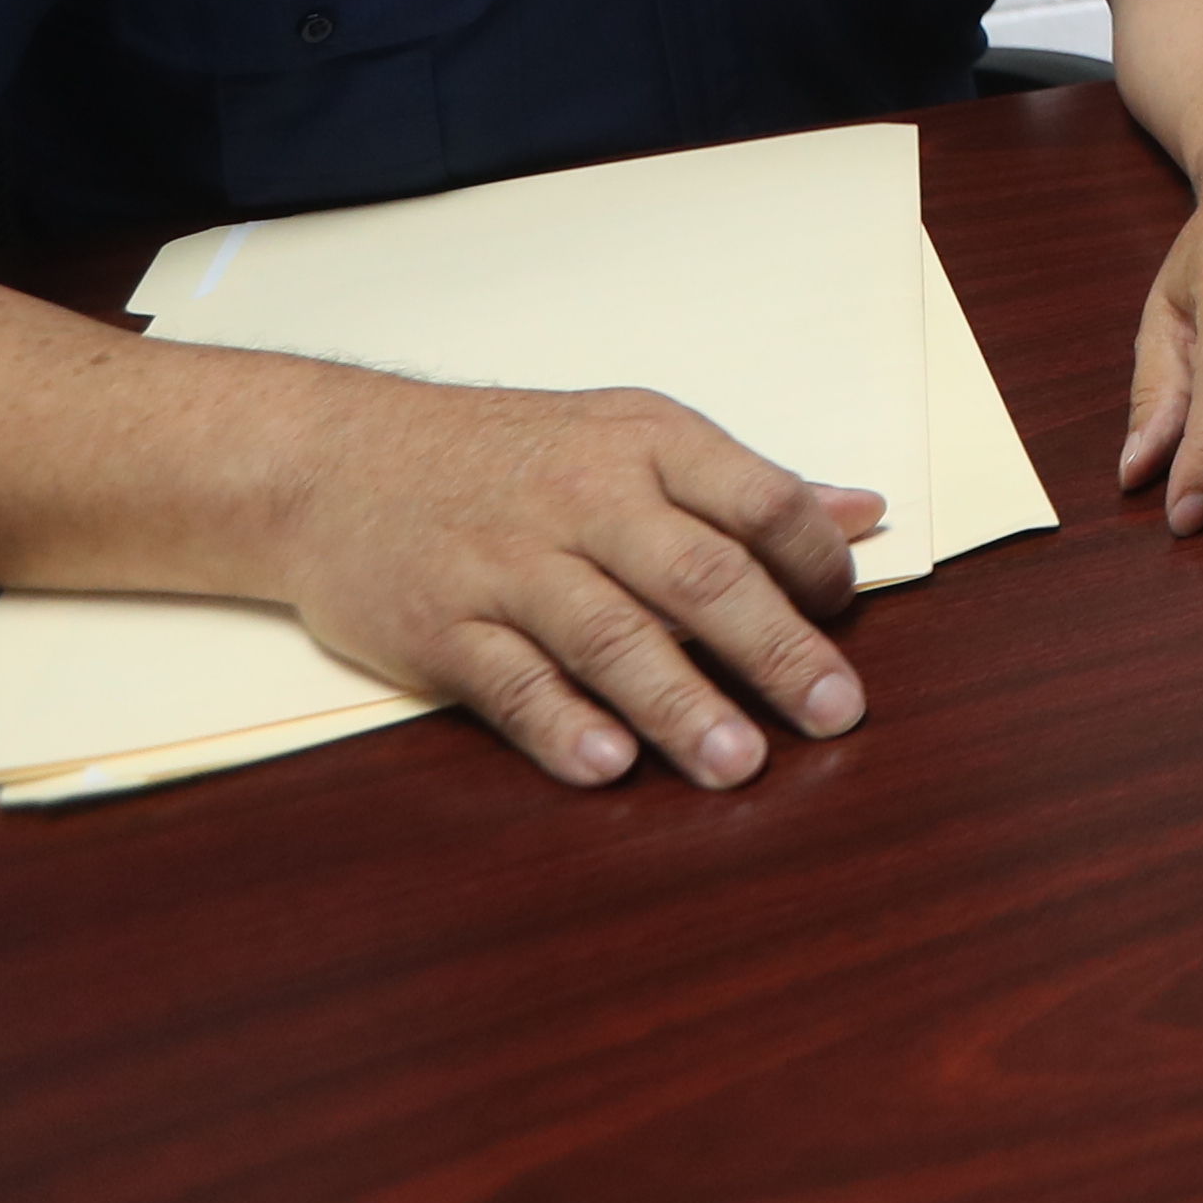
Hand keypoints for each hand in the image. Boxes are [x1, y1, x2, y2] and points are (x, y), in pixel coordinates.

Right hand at [267, 374, 884, 791]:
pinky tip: (607, 765)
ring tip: (739, 763)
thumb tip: (864, 514)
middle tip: (834, 713)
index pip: (757, 500)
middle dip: (774, 648)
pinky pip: (510, 679)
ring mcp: (509, 563)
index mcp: (649, 444)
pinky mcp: (441, 624)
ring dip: (680, 704)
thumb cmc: (510, 454)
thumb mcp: (632, 436)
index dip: (814, 561)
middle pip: (698, 575)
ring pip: (610, 636)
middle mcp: (586, 500)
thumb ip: (747, 487)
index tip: (847, 617)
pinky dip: (559, 723)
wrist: (338, 458)